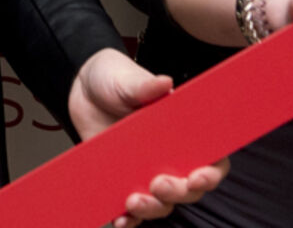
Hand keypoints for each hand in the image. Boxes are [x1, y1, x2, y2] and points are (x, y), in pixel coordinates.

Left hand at [67, 48, 226, 226]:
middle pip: (188, 188)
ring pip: (162, 203)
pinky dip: (129, 220)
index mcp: (182, 131)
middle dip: (178, 193)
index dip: (211, 173)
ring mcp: (145, 171)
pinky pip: (132, 211)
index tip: (197, 177)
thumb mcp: (128, 79)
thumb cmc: (114, 79)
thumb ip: (145, 84)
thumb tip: (164, 82)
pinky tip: (121, 219)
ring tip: (134, 201)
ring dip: (153, 209)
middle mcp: (168, 156)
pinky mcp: (122, 181)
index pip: (210, 159)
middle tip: (158, 184)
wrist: (82, 89)